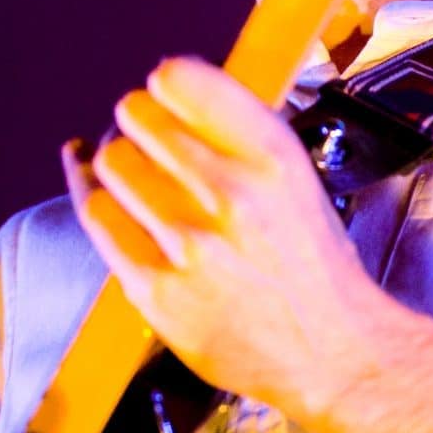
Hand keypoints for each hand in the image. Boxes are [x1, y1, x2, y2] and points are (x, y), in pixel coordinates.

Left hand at [62, 55, 382, 431]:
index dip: (166, 83)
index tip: (165, 94)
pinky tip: (103, 196)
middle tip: (146, 137)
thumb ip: (240, 134)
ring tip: (134, 177)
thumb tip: (174, 92)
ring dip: (118, 163)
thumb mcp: (298, 178)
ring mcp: (189, 243)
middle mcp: (230, 192)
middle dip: (138, 120)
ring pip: (112, 163)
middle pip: (137, 115)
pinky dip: (98, 201)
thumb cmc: (313, 268)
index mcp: (272, 156)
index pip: (180, 78)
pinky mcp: (156, 288)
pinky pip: (99, 217)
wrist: (334, 354)